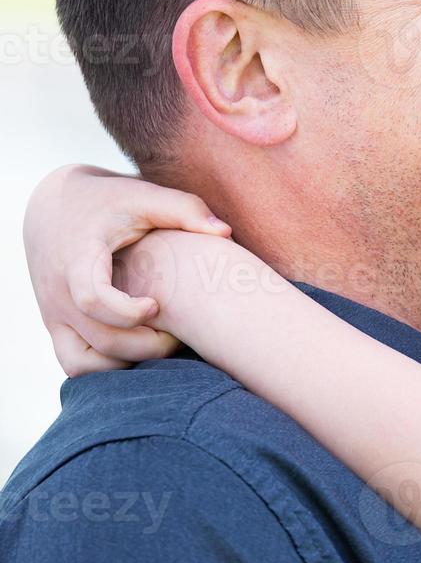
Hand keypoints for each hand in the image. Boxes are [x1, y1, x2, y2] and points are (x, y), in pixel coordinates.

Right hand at [23, 164, 233, 376]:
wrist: (55, 207)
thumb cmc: (107, 201)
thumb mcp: (142, 196)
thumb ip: (184, 209)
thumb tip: (225, 233)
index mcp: (77, 260)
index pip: (91, 300)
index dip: (127, 312)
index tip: (157, 305)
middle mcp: (58, 293)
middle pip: (101, 340)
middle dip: (147, 345)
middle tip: (180, 332)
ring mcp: (53, 314)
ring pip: (81, 363)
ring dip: (125, 363)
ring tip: (159, 340)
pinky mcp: (56, 325)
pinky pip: (74, 363)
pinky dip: (105, 366)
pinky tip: (139, 346)